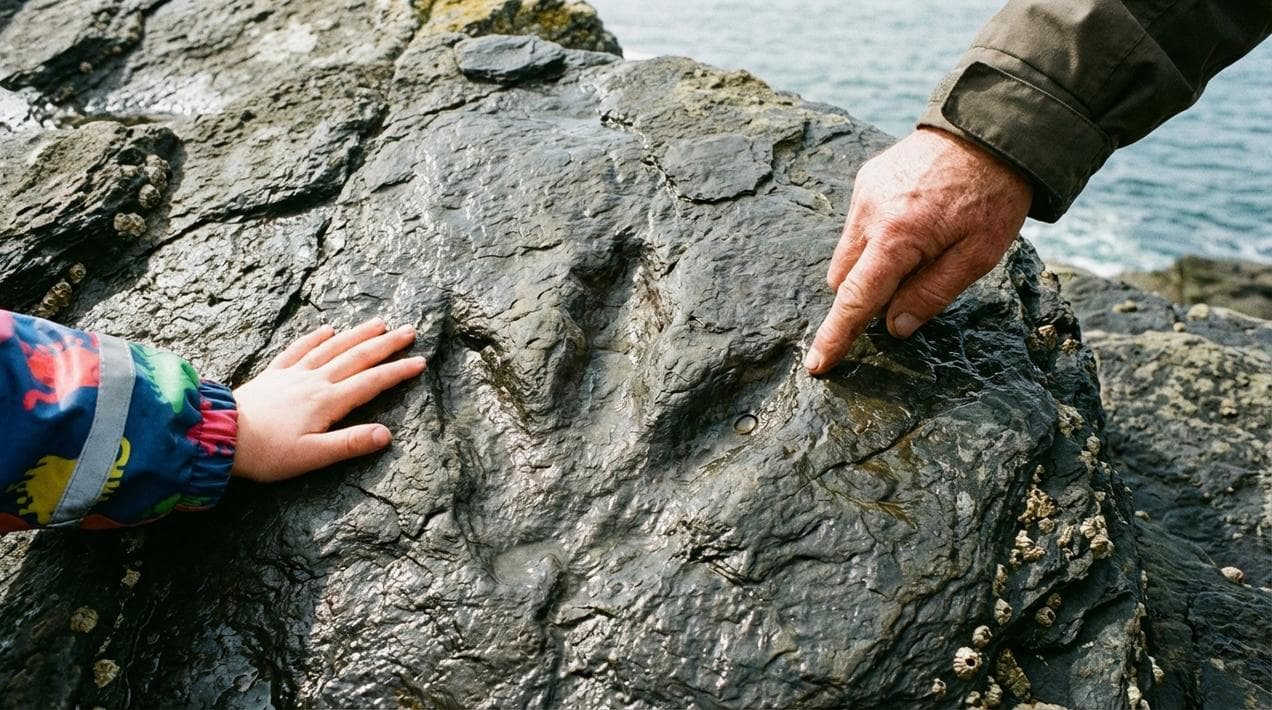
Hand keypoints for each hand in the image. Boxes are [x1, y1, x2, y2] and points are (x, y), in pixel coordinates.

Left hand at [230, 318, 426, 481]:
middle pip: (357, 357)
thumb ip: (350, 443)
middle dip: (386, 344)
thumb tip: (386, 434)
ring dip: (358, 334)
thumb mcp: (312, 456)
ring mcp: (294, 374)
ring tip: (378, 323)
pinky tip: (327, 329)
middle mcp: (315, 381)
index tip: (420, 361)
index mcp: (328, 401)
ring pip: (333, 348)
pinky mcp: (274, 374)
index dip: (397, 372)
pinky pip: (299, 349)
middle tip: (409, 331)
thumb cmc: (267, 453)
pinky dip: (316, 337)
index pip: (372, 382)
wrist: (220, 435)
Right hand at [804, 127, 1032, 374]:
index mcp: (897, 237)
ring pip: (848, 252)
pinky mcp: (867, 178)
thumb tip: (894, 328)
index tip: (815, 364)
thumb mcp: (978, 256)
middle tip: (908, 287)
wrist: (992, 130)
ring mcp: (864, 193)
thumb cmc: (993, 196)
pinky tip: (914, 222)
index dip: (835, 336)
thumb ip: (931, 294)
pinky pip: (858, 224)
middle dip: (862, 294)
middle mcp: (869, 214)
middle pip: (843, 278)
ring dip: (869, 265)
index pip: (855, 299)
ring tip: (920, 246)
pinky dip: (875, 237)